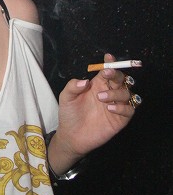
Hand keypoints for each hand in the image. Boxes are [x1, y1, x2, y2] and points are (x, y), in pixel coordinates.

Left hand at [49, 53, 137, 174]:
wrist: (71, 136)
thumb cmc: (69, 114)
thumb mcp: (66, 97)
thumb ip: (73, 86)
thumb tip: (85, 80)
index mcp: (97, 85)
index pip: (107, 71)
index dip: (110, 63)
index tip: (108, 58)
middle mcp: (109, 93)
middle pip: (121, 79)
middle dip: (117, 74)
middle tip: (107, 74)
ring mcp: (116, 106)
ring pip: (127, 93)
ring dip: (117, 93)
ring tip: (101, 98)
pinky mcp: (120, 120)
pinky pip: (130, 110)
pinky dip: (123, 108)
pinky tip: (110, 109)